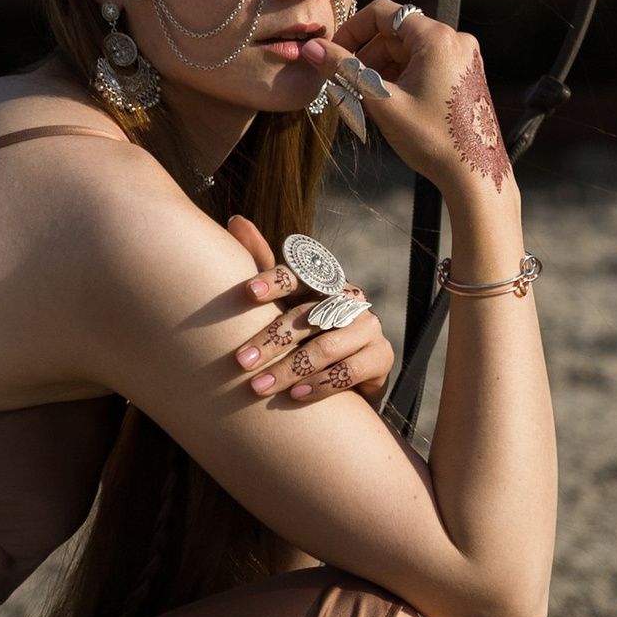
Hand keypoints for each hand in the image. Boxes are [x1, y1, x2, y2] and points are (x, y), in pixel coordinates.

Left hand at [224, 217, 395, 407]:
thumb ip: (261, 262)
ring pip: (327, 346)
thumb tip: (235, 219)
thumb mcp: (283, 299)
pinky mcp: (381, 355)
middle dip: (271, 339)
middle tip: (240, 361)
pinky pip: (349, 370)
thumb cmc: (305, 329)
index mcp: (322, 281)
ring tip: (259, 387)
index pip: (300, 273)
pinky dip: (320, 385)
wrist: (347, 372)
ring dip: (290, 369)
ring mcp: (368, 325)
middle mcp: (348, 298)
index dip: (275, 280)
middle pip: (308, 315)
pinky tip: (295, 396)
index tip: (247, 292)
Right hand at [324, 1, 517, 204]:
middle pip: (396, 33)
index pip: (382, 13)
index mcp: (437, 38)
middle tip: (346, 88)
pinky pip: (425, 64)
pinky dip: (403, 77)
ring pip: (409, 51)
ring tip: (368, 102)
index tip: (332, 55)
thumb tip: (312, 48)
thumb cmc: (433, 140)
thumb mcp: (382, 103)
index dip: (351, 31)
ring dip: (383, 70)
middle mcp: (455, 40)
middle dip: (367, 57)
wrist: (475, 177)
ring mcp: (464, 57)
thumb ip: (344, 70)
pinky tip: (391, 105)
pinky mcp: (466, 74)